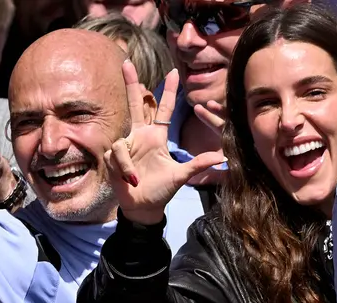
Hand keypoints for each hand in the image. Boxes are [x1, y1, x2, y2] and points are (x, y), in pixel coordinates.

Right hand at [104, 63, 224, 224]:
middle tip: (127, 61)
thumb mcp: (182, 175)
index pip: (164, 110)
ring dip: (128, 162)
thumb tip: (222, 157)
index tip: (173, 72)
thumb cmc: (162, 190)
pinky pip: (117, 154)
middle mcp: (141, 136)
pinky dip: (123, 168)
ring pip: (123, 142)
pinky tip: (127, 179)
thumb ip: (198, 164)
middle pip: (135, 104)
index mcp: (157, 137)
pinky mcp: (113, 155)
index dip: (168, 92)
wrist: (144, 207)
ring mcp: (126, 144)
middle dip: (131, 83)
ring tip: (134, 178)